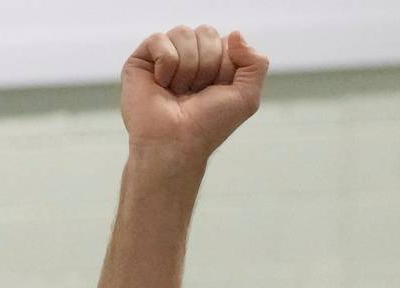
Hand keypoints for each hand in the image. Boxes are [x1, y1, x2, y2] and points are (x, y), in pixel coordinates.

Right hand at [119, 26, 268, 160]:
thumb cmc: (208, 125)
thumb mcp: (246, 97)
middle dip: (208, 65)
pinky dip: (166, 65)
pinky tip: (162, 84)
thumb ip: (256, 63)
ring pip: (184, 33)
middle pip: (207, 33)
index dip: (227, 66)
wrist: (176, 141)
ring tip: (179, 91)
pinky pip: (160, 40)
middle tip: (197, 92)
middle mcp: (192, 57)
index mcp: (216, 63)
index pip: (228, 41)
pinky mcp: (143, 58)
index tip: (218, 91)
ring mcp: (167, 56)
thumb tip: (236, 34)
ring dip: (188, 68)